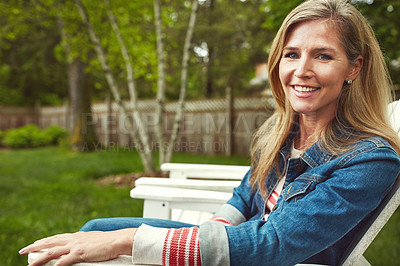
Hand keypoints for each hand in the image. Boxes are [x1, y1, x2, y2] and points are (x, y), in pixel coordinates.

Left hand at [19, 228, 136, 265]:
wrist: (117, 240)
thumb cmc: (109, 242)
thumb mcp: (93, 241)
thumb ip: (84, 244)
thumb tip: (79, 250)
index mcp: (77, 236)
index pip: (56, 237)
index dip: (45, 241)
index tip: (36, 244)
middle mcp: (74, 239)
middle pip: (50, 242)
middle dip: (35, 246)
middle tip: (24, 250)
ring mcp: (76, 246)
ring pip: (52, 251)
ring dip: (39, 257)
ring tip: (29, 263)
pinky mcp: (80, 253)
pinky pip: (63, 261)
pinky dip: (55, 265)